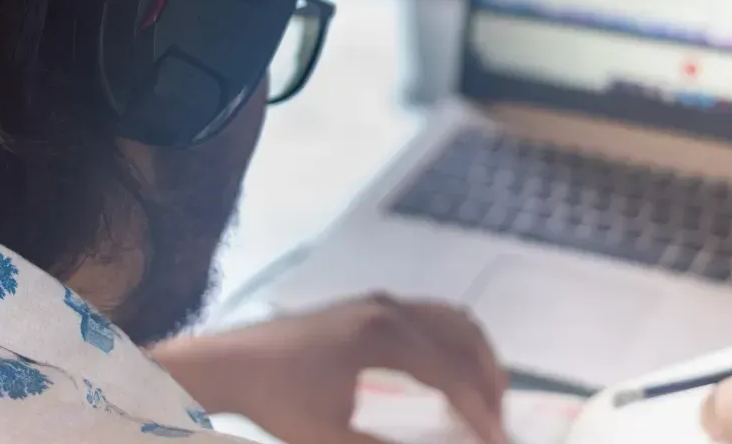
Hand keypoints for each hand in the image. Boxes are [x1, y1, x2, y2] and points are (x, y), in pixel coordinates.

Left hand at [151, 293, 507, 443]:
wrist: (233, 361)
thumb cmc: (278, 401)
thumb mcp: (328, 438)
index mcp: (384, 337)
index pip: (451, 373)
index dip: (480, 410)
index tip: (498, 441)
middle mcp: (391, 309)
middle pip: (463, 339)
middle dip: (488, 382)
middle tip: (497, 425)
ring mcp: (382, 301)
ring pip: (452, 320)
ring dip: (476, 357)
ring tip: (485, 398)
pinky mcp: (371, 304)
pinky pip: (432, 315)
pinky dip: (455, 341)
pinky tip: (451, 371)